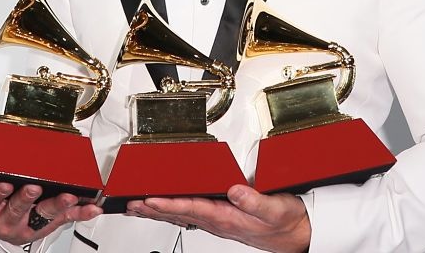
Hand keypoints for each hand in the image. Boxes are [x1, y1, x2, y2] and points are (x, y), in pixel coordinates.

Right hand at [0, 134, 102, 244]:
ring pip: (43, 216)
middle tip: (34, 188)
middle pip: (15, 210)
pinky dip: (80, 212)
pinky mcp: (47, 225)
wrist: (3, 225)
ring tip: (67, 196)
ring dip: (56, 205)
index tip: (3, 185)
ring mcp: (28, 224)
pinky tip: (91, 207)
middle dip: (24, 199)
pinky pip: (66, 219)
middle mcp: (5, 220)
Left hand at [125, 184, 310, 252]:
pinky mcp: (220, 219)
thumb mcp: (275, 208)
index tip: (150, 200)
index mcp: (228, 216)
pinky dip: (171, 211)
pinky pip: (189, 215)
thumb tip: (234, 190)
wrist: (294, 234)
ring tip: (136, 207)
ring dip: (157, 212)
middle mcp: (218, 221)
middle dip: (153, 210)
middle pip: (179, 214)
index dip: (168, 204)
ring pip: (180, 216)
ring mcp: (217, 222)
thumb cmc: (285, 221)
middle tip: (130, 204)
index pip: (192, 208)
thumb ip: (254, 200)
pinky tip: (162, 210)